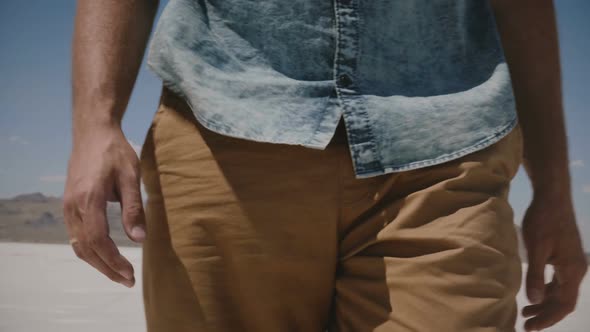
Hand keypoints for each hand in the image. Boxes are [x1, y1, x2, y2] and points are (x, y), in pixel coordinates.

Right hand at [63, 123, 145, 287]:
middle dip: (107, 268)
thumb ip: (133, 208)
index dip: (114, 261)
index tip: (130, 274)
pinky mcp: (69, 204)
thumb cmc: (115, 151)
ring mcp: (68, 205)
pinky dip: (89, 250)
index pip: (99, 241)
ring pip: (78, 245)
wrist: (93, 132)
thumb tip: (139, 239)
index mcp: (89, 200)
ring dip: (97, 262)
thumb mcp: (131, 176)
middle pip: (86, 249)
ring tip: (118, 273)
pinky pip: (75, 235)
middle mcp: (73, 206)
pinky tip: (105, 255)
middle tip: (127, 281)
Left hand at [520, 194, 587, 330]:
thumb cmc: (542, 220)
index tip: (531, 328)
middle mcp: (576, 269)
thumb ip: (535, 275)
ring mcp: (572, 263)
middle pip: (563, 301)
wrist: (552, 197)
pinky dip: (546, 290)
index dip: (548, 318)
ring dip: (545, 303)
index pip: (563, 304)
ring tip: (526, 312)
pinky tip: (533, 292)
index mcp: (572, 270)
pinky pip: (558, 281)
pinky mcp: (565, 256)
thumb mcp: (535, 248)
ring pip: (560, 291)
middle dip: (545, 314)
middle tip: (525, 324)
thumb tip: (533, 300)